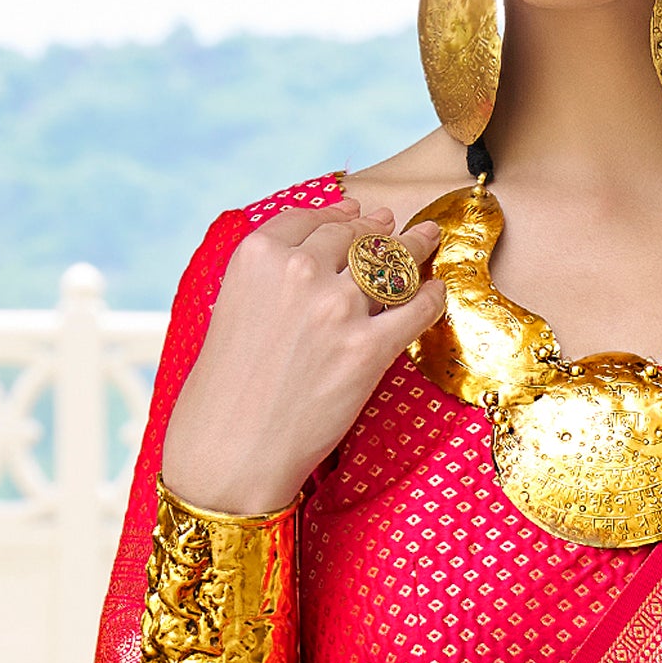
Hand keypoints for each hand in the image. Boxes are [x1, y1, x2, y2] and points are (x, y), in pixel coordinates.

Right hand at [159, 195, 443, 516]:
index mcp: (258, 254)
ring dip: (415, 249)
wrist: (229, 449)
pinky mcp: (367, 349)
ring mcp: (335, 308)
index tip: (359, 213)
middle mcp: (298, 270)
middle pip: (354, 235)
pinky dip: (431, 298)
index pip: (312, 218)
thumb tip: (314, 251)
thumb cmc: (225, 389)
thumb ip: (268, 276)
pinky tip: (437, 294)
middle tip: (401, 227)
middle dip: (380, 230)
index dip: (341, 213)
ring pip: (389, 263)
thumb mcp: (230, 308)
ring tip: (430, 238)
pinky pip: (415, 308)